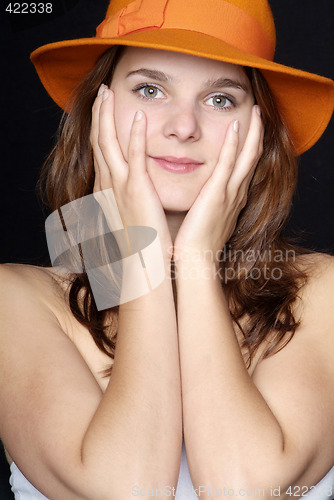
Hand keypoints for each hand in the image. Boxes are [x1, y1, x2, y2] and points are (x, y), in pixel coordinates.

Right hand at [90, 84, 171, 257]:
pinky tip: (138, 116)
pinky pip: (134, 157)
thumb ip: (130, 196)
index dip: (101, 126)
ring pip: (108, 142)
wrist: (145, 264)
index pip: (101, 150)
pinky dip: (134, 135)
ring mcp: (120, 186)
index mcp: (108, 189)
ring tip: (108, 91)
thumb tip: (134, 188)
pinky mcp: (137, 190)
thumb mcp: (132, 214)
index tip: (104, 107)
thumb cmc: (142, 242)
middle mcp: (109, 184)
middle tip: (102, 89)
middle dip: (99, 113)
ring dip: (107, 115)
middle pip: (99, 140)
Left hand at [174, 105, 263, 265]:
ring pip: (247, 157)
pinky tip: (237, 126)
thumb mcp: (207, 222)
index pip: (244, 170)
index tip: (249, 135)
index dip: (249, 151)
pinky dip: (234, 144)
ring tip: (257, 114)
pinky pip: (229, 163)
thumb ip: (208, 209)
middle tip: (259, 116)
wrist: (195, 259)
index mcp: (232, 201)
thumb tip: (203, 205)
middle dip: (257, 136)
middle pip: (252, 159)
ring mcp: (229, 194)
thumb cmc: (196, 244)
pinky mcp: (218, 193)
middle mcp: (236, 195)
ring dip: (253, 134)